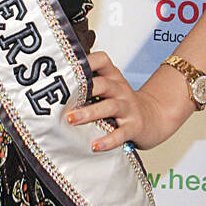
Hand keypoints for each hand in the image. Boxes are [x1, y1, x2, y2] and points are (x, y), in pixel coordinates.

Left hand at [64, 49, 183, 151]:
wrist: (153, 119)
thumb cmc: (122, 104)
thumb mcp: (108, 90)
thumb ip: (87, 85)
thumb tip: (52, 88)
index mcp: (113, 77)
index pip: (102, 60)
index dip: (86, 61)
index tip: (66, 68)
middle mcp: (120, 89)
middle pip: (103, 84)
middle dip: (83, 89)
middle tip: (62, 99)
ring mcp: (128, 107)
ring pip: (110, 106)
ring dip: (89, 113)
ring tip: (72, 119)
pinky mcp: (134, 126)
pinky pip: (121, 133)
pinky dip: (108, 140)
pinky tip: (95, 145)